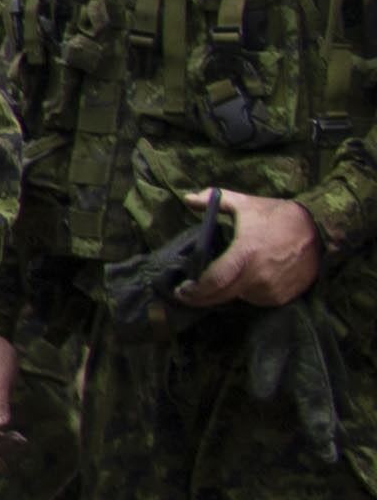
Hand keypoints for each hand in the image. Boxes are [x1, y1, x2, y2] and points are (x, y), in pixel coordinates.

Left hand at [179, 186, 327, 309]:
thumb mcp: (246, 203)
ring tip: (223, 282)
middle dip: (201, 298)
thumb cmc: (278, 216)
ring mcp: (271, 289)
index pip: (213, 281)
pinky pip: (257, 300)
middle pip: (221, 296)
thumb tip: (188, 199)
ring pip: (239, 298)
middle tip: (189, 294)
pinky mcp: (283, 297)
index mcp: (245, 253)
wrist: (320, 230)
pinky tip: (246, 281)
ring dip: (228, 292)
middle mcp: (258, 276)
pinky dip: (248, 293)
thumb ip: (215, 200)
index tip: (180, 291)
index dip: (193, 291)